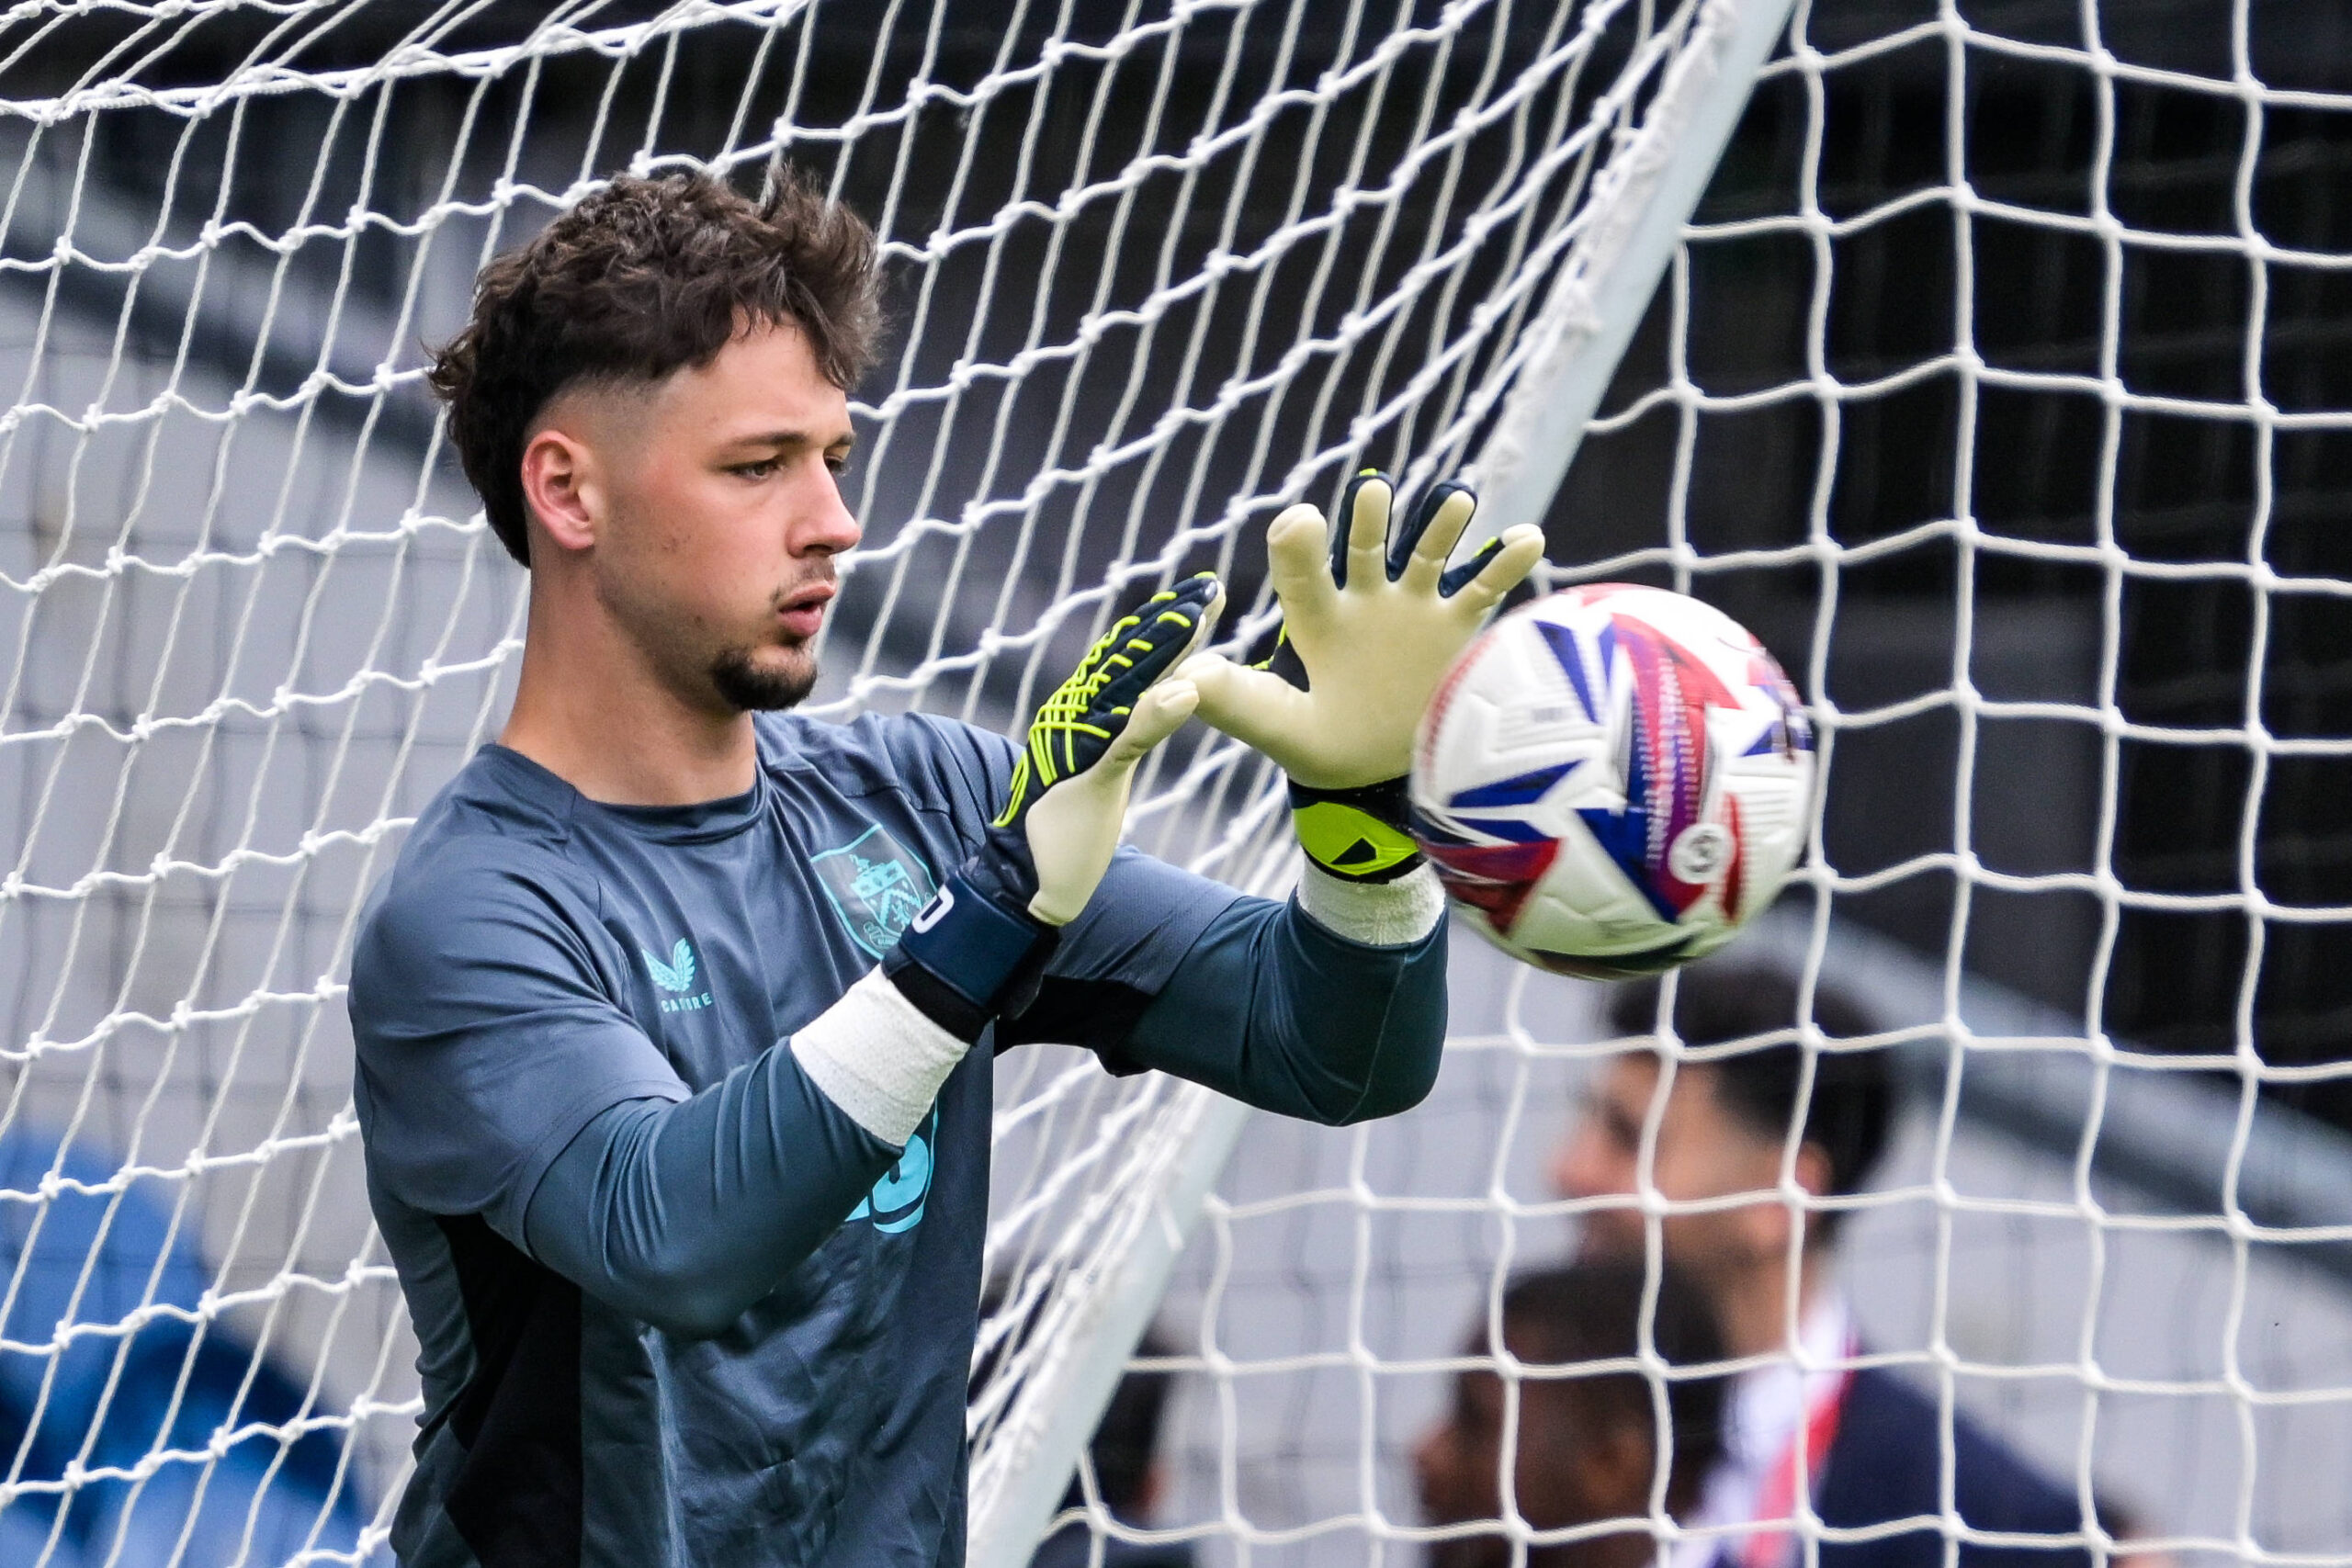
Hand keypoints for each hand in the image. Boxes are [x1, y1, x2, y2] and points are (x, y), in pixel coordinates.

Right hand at [989, 573, 1223, 923]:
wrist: (1026, 876)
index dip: (1164, 624)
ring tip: (1198, 615)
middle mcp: (1076, 715)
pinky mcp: (1089, 778)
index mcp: (1086, 712)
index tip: (1201, 593)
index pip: (1131, 660)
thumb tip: (1160, 698)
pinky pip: (1124, 743)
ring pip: (1126, 688)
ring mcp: (1080, 743)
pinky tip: (1185, 691)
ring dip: (1163, 651)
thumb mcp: (1107, 768)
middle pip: (1128, 660)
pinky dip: (1154, 715)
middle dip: (1168, 621)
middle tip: (1207, 585)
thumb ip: (1129, 731)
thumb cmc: (1068, 823)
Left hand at [1181, 473, 1543, 791]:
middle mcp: (1365, 601)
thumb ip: (1237, 701)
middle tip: (1372, 491)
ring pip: (1428, 554)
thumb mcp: (1279, 728)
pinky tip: (1528, 537)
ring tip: (1455, 499)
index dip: (1299, 545)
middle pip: (1365, 546)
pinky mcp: (1459, 629)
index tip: (1300, 521)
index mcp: (1316, 618)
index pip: (1301, 571)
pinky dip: (1505, 562)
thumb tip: (1185, 676)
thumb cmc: (1326, 750)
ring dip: (1440, 525)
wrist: (1389, 779)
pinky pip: (1484, 589)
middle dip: (1369, 519)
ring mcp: (1414, 609)